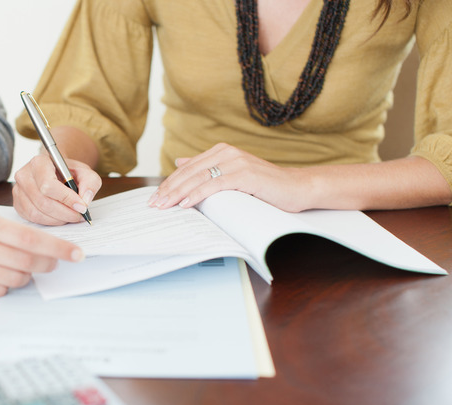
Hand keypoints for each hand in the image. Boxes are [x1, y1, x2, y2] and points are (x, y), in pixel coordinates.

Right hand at [0, 211, 84, 297]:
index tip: (76, 254)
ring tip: (19, 268)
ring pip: (15, 279)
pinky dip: (6, 285)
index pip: (29, 238)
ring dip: (26, 276)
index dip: (57, 247)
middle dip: (46, 264)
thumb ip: (12, 232)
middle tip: (51, 263)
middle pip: (25, 261)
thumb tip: (49, 248)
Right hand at [12, 154, 101, 224]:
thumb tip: (85, 200)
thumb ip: (90, 182)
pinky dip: (49, 222)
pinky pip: (32, 219)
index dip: (66, 199)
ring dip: (58, 219)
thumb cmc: (68, 172)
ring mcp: (18, 191)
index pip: (48, 185)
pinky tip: (60, 217)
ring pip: (37, 213)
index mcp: (39, 162)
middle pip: (43, 202)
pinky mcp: (18, 204)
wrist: (56, 172)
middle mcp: (24, 175)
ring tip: (71, 216)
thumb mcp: (85, 172)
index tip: (82, 206)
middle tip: (79, 215)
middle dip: (65, 212)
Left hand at [149, 143, 310, 211]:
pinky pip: (215, 185)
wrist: (296, 188)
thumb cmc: (264, 186)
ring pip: (199, 178)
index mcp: (221, 151)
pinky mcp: (245, 174)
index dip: (169, 183)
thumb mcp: (231, 175)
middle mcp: (227, 153)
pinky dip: (198, 195)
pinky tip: (186, 204)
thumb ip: (207, 168)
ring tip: (165, 206)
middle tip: (154, 204)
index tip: (155, 198)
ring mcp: (236, 162)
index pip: (187, 168)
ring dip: (179, 193)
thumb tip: (180, 161)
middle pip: (189, 172)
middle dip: (169, 189)